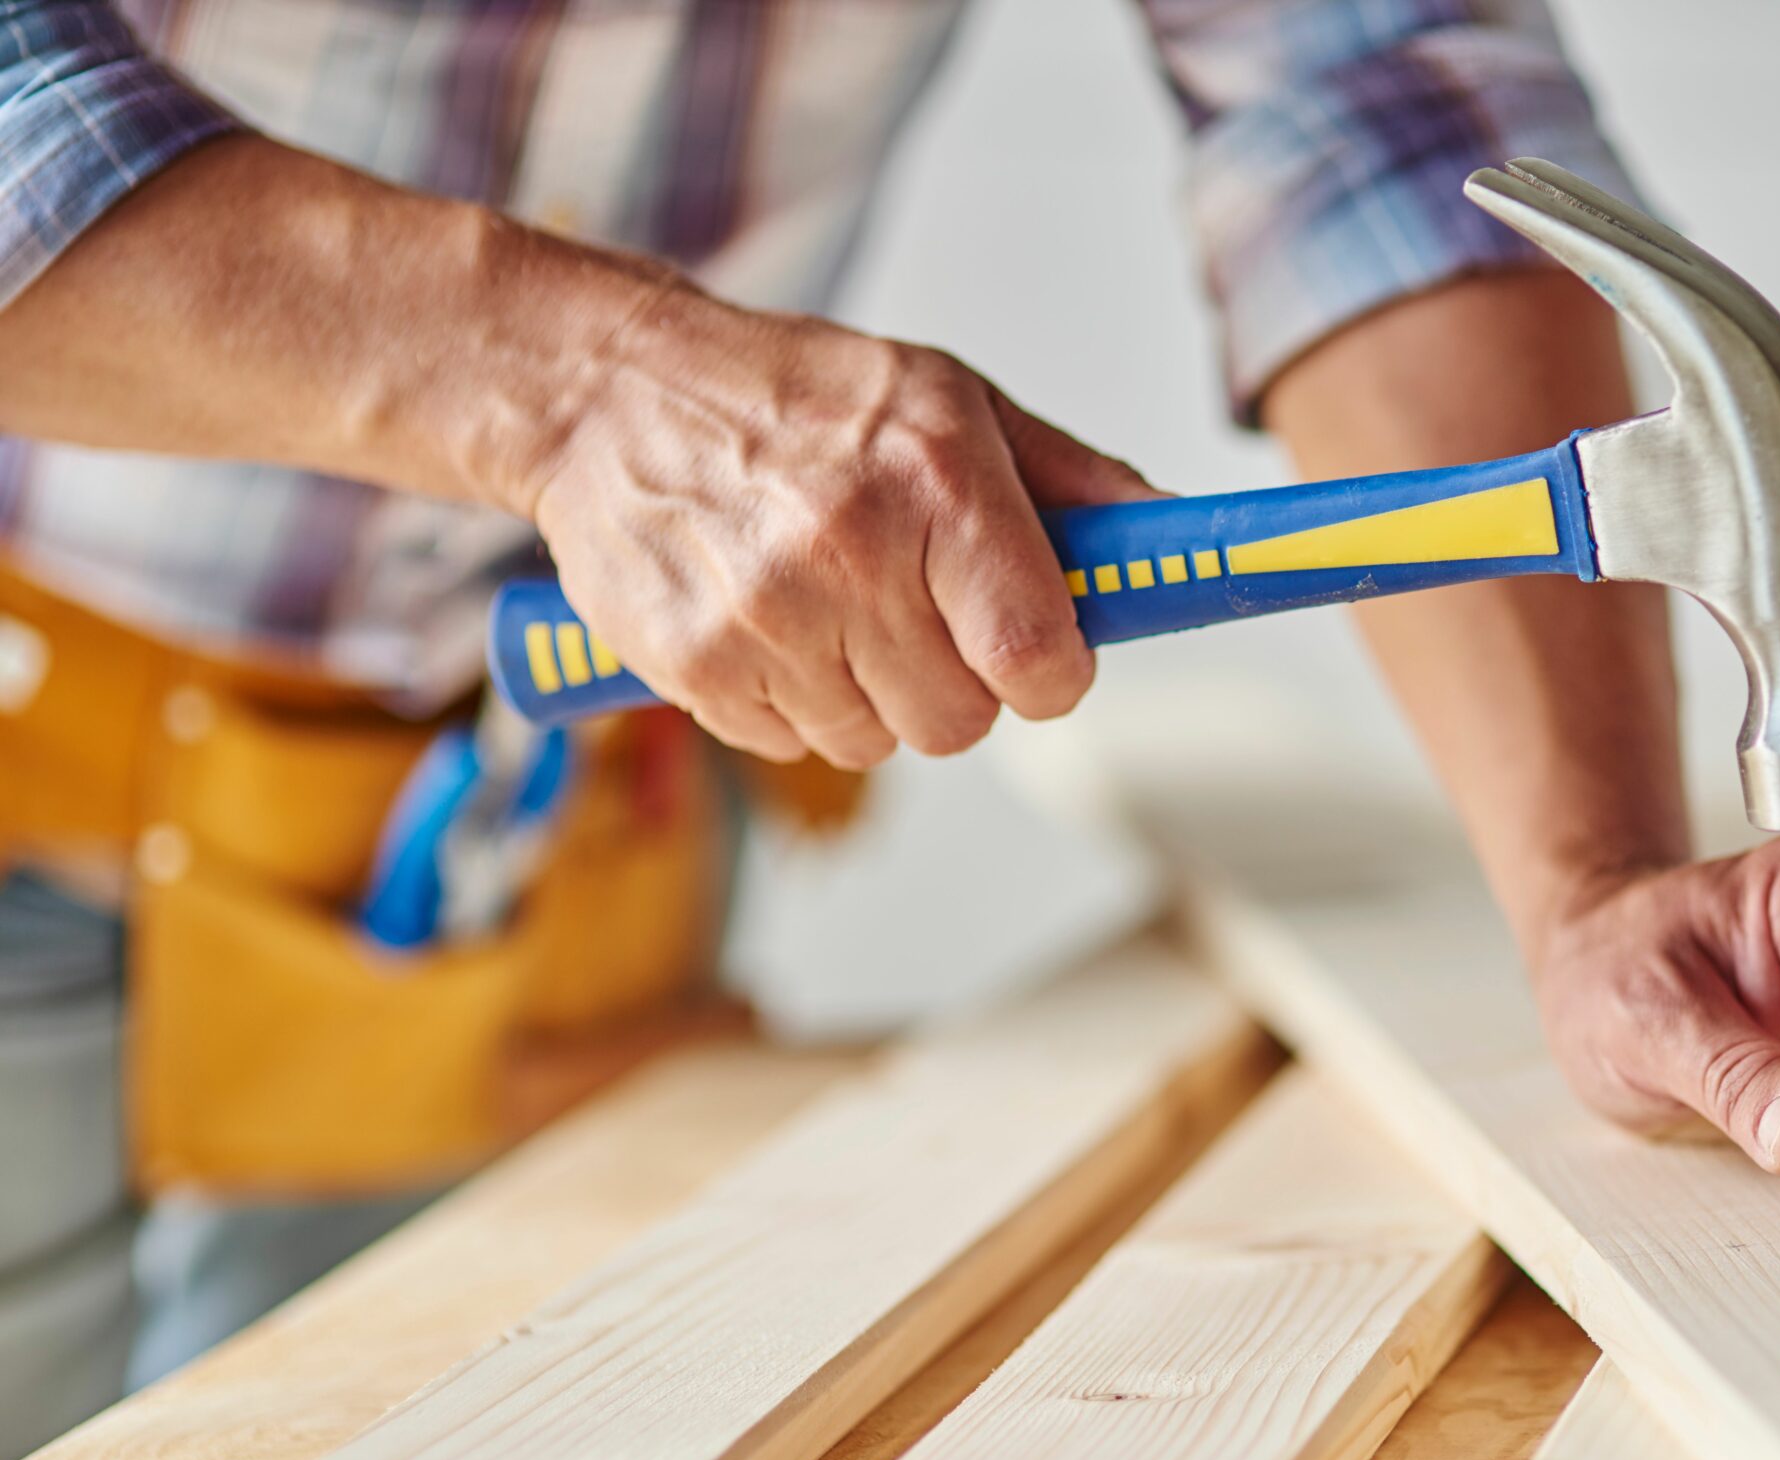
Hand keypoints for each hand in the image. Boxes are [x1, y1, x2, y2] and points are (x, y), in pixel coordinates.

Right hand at [529, 287, 1157, 766]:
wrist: (610, 395)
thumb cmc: (796, 396)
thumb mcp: (950, 400)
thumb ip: (1070, 482)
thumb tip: (1169, 534)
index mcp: (934, 479)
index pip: (1037, 655)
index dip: (1052, 674)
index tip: (1041, 656)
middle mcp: (849, 550)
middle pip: (962, 720)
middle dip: (957, 681)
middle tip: (915, 609)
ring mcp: (764, 615)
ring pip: (877, 743)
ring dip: (870, 695)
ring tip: (830, 602)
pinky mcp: (694, 665)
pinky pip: (792, 744)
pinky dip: (793, 702)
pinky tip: (771, 622)